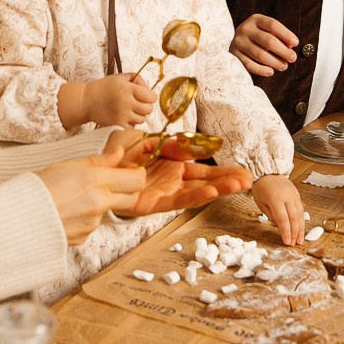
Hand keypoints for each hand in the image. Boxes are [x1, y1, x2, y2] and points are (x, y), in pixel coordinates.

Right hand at [38, 143, 144, 244]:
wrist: (20, 217)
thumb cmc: (40, 187)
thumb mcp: (69, 165)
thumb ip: (99, 161)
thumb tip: (119, 153)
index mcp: (96, 180)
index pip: (136, 179)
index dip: (138, 175)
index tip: (133, 171)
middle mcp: (99, 202)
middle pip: (132, 198)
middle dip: (128, 190)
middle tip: (114, 183)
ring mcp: (94, 222)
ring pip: (109, 210)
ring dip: (101, 203)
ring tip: (75, 197)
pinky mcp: (86, 236)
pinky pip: (93, 224)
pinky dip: (86, 217)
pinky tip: (68, 211)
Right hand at [58, 74, 155, 128]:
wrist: (86, 100)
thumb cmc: (104, 87)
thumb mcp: (120, 77)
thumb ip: (137, 79)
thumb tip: (149, 89)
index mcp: (127, 88)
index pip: (151, 96)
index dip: (150, 96)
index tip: (146, 96)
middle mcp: (126, 102)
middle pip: (149, 109)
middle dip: (146, 106)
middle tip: (139, 104)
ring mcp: (122, 115)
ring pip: (142, 119)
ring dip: (139, 115)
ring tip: (130, 110)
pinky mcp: (117, 125)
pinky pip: (133, 127)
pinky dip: (131, 123)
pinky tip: (125, 117)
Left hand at [109, 133, 253, 214]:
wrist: (92, 169)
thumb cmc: (117, 154)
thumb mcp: (143, 140)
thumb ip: (166, 142)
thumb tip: (185, 143)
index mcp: (172, 165)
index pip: (203, 169)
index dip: (222, 172)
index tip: (243, 174)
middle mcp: (171, 180)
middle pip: (205, 182)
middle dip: (227, 181)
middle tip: (250, 181)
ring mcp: (163, 192)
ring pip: (195, 192)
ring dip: (217, 189)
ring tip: (238, 186)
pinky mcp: (152, 204)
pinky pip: (177, 200)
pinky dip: (194, 196)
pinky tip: (211, 193)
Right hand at [232, 15, 298, 76]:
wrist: (236, 40)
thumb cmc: (258, 36)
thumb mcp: (267, 31)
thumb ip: (279, 37)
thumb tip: (290, 46)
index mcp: (255, 20)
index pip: (273, 25)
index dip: (286, 34)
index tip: (295, 43)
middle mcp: (245, 29)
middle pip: (268, 40)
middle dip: (283, 51)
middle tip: (292, 58)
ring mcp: (238, 42)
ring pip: (260, 54)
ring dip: (275, 62)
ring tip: (284, 66)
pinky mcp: (234, 54)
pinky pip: (249, 65)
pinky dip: (261, 70)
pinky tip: (270, 72)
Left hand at [251, 174, 304, 245]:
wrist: (267, 172)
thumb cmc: (261, 187)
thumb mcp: (260, 202)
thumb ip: (271, 215)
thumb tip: (280, 227)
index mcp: (275, 198)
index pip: (283, 218)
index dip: (285, 232)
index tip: (286, 242)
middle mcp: (287, 196)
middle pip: (293, 218)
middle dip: (294, 232)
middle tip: (294, 243)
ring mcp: (294, 195)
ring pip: (300, 214)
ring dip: (300, 228)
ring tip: (299, 240)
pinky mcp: (297, 194)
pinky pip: (301, 209)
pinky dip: (301, 220)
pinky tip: (300, 228)